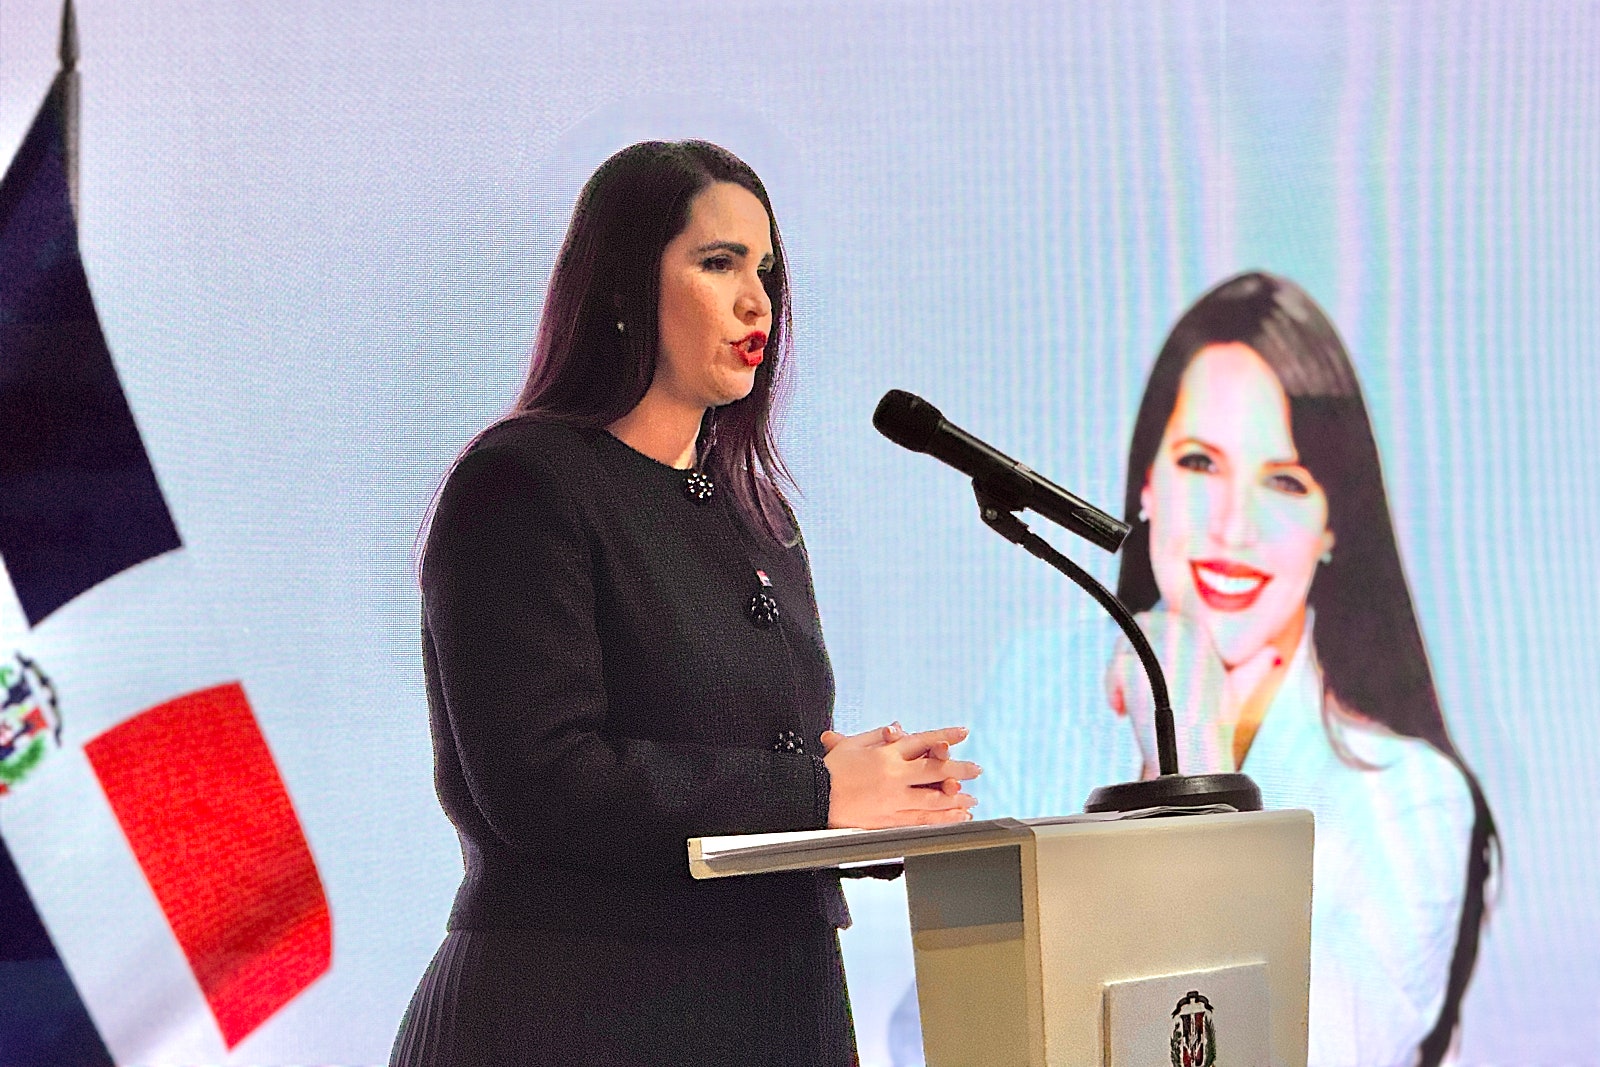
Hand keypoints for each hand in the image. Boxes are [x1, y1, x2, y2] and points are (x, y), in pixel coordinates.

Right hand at [820, 723, 980, 828]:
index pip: (923, 741)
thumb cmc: (830, 769)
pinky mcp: (890, 819)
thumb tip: (899, 727)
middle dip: (959, 769)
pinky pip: (922, 819)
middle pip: (935, 770)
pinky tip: (955, 817)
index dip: (945, 736)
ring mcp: (894, 799)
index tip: (963, 733)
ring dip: (956, 798)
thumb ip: (879, 735)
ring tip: (971, 798)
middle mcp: (894, 776)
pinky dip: (942, 818)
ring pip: (934, 798)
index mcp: (886, 753)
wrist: (814, 797)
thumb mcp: (853, 743)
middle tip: (976, 769)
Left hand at [1105, 610, 1279, 776]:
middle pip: (1138, 628)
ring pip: (1122, 648)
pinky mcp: (1132, 667)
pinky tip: (1124, 711)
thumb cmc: (1215, 728)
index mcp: (1199, 632)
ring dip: (1121, 676)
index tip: (1152, 675)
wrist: (1196, 757)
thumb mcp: (1239, 691)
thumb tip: (1273, 655)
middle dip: (1132, 655)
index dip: (1151, 646)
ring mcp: (1153, 649)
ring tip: (1132, 704)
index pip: (1160, 620)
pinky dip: (1114, 691)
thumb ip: (1253, 668)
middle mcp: (1178, 632)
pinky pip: (1113, 669)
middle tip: (1137, 688)